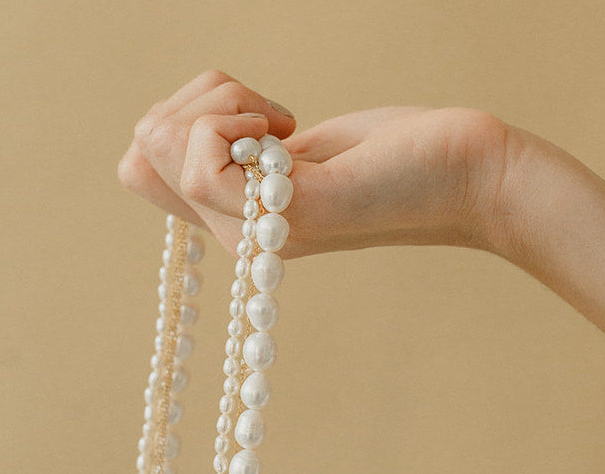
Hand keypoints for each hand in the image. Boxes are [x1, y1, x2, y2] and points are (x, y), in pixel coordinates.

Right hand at [118, 70, 513, 257]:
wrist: (467, 177)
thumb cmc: (392, 156)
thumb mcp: (292, 147)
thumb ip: (235, 149)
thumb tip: (167, 125)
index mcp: (236, 220)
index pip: (138, 171)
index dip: (178, 121)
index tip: (252, 124)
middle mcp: (240, 239)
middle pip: (136, 155)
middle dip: (191, 103)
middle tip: (269, 120)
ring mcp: (261, 234)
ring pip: (158, 148)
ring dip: (218, 102)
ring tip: (284, 123)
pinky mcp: (290, 216)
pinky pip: (203, 162)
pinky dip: (235, 118)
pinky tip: (290, 130)